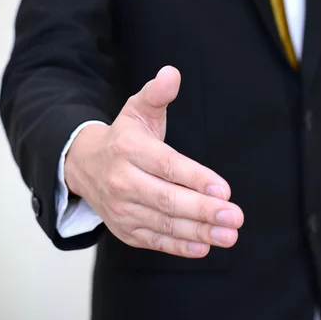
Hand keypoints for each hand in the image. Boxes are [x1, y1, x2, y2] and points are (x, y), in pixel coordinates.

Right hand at [64, 66, 243, 257]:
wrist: (85, 166)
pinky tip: (204, 246)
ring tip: (229, 235)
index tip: (225, 189)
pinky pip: (154, 240)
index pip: (167, 166)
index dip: (196, 178)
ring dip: (198, 231)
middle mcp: (122, 181)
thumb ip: (157, 94)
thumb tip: (171, 73)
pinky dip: (179, 246)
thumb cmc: (123, 137)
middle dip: (203, 210)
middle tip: (235, 217)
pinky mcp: (124, 229)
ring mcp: (122, 209)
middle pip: (167, 199)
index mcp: (128, 149)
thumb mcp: (137, 110)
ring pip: (164, 223)